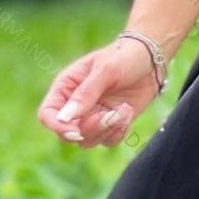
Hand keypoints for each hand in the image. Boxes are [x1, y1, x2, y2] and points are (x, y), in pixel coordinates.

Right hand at [36, 39, 161, 147]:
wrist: (151, 60)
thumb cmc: (124, 57)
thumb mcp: (105, 71)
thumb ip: (85, 94)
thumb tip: (65, 118)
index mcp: (65, 87)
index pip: (47, 115)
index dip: (57, 127)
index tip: (76, 131)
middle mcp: (75, 105)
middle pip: (67, 134)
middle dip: (89, 130)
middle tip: (110, 115)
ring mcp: (92, 116)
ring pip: (88, 141)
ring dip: (107, 130)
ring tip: (124, 109)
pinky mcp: (111, 124)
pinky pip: (108, 141)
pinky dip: (119, 132)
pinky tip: (128, 112)